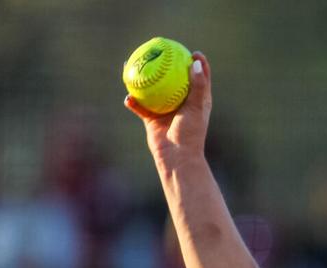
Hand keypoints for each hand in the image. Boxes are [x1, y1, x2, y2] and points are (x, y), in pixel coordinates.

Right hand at [124, 51, 211, 170]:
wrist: (177, 157)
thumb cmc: (191, 134)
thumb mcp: (196, 108)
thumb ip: (197, 86)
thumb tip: (196, 63)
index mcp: (195, 101)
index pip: (199, 78)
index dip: (197, 64)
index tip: (191, 52)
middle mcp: (179, 103)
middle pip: (171, 79)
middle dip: (163, 65)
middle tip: (158, 51)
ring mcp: (164, 109)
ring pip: (151, 90)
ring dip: (141, 78)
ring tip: (133, 66)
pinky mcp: (151, 119)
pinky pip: (139, 106)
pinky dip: (133, 102)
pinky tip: (128, 95)